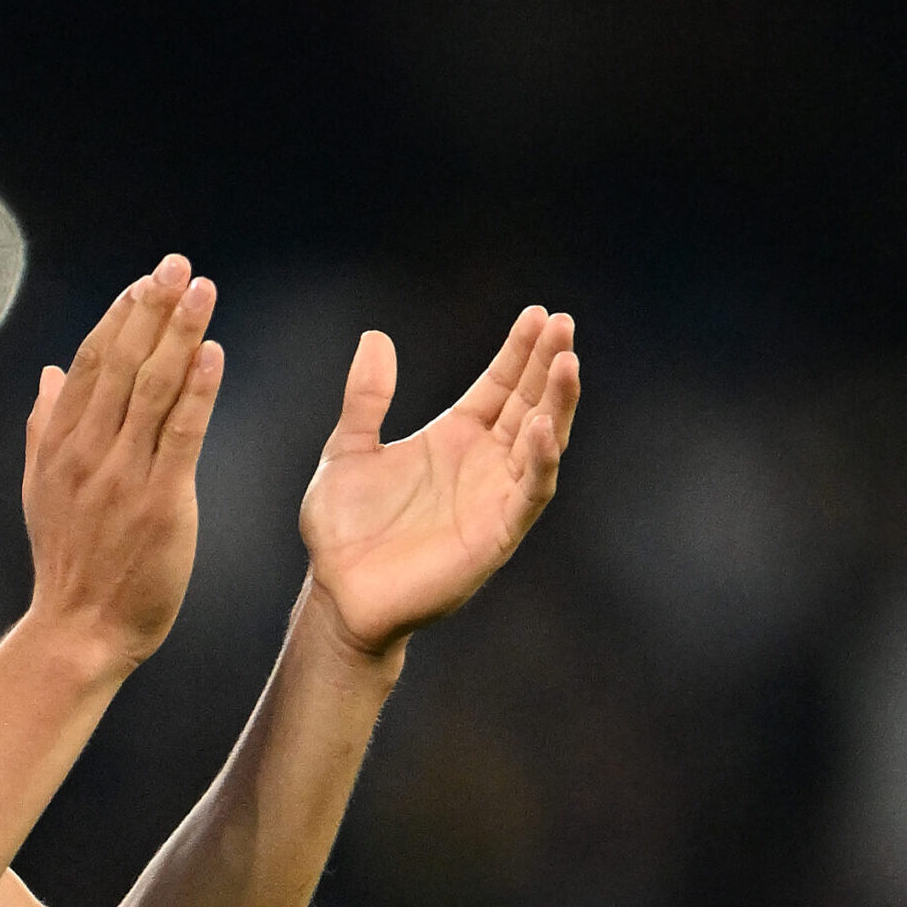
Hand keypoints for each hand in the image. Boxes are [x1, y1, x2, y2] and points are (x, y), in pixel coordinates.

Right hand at [21, 254, 225, 672]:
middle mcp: (87, 453)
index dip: (119, 318)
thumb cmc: (69, 563)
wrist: (80, 630)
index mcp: (59, 445)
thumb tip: (47, 374)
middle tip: (178, 266)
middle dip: (151, 309)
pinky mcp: (160, 504)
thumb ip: (44, 429)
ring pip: (151, 389)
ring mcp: (122, 477)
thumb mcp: (40, 491)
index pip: (89, 364)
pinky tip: (212, 355)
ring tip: (201, 291)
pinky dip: (197, 392)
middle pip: (121, 363)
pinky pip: (181, 436)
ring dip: (179, 334)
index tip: (145, 282)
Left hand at [300, 307, 580, 655]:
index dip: (519, 351)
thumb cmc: (344, 530)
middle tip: (564, 324)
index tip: (538, 314)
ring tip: (568, 364)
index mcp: (453, 438)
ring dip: (557, 404)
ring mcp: (494, 497)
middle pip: (528, 403)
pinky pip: (529, 493)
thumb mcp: (348, 450)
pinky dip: (540, 461)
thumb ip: (366, 399)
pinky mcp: (496, 534)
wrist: (339, 592)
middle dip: (548, 365)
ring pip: (542, 443)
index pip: (499, 385)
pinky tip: (544, 428)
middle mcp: (483, 463)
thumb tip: (375, 338)